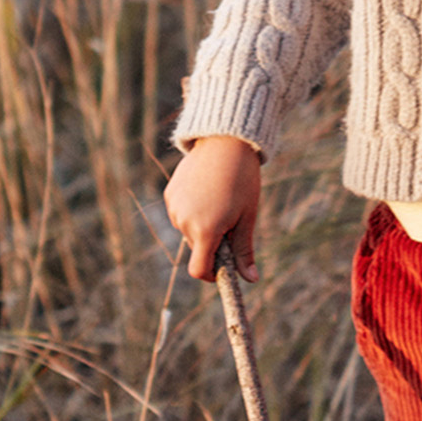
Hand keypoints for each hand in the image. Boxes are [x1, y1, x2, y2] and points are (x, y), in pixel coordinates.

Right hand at [163, 135, 261, 282]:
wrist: (225, 141)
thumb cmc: (242, 180)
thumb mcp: (247, 217)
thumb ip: (244, 250)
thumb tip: (251, 279)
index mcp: (205, 230)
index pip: (198, 270)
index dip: (211, 275)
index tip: (224, 267)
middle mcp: (184, 222)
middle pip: (197, 249)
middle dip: (213, 243)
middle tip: (232, 219)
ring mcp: (174, 207)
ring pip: (189, 231)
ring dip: (203, 225)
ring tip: (220, 199)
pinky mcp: (170, 194)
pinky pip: (181, 213)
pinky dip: (194, 211)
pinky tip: (208, 190)